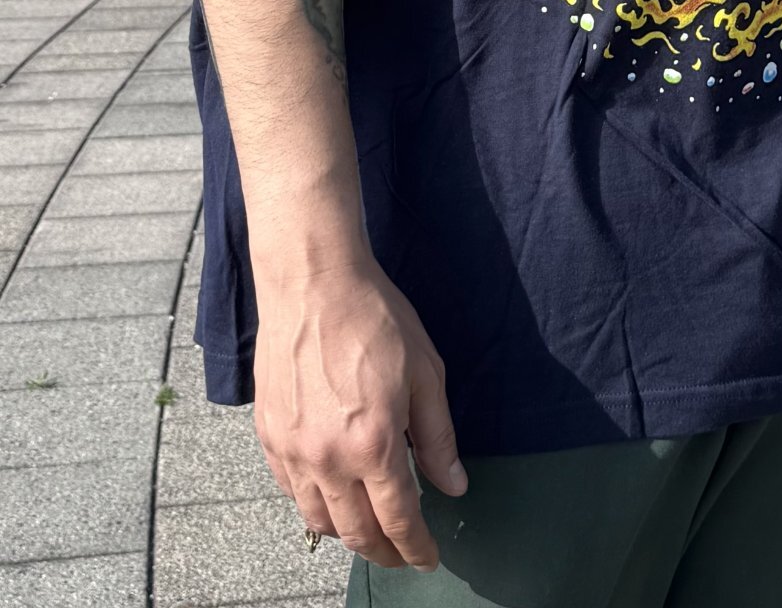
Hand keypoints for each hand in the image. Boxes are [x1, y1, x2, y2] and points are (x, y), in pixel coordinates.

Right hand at [252, 252, 466, 569]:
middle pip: (356, 533)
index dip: (416, 548)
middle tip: (403, 554)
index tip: (428, 559)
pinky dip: (313, 506)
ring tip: (370, 531)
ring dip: (347, 535)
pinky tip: (332, 497)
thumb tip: (453, 486)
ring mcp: (292, 450)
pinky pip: (290, 491)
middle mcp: (327, 458)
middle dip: (384, 552)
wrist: (312, 282)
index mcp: (373, 444)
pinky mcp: (269, 436)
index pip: (398, 518)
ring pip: (318, 521)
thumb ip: (438, 437)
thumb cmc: (374, 317)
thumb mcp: (425, 372)